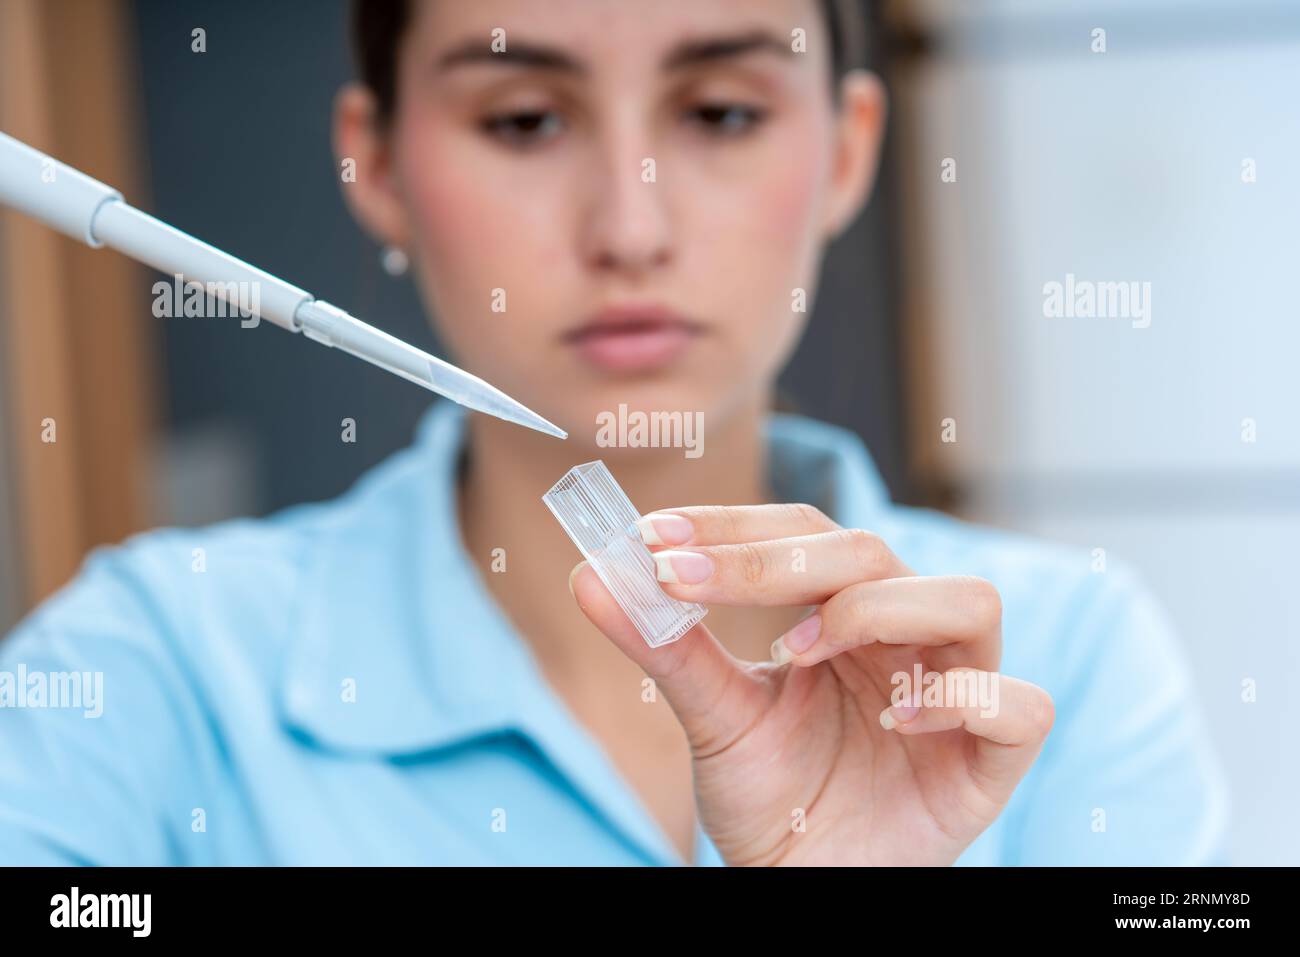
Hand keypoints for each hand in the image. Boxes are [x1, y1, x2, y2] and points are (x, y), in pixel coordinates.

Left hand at [569, 504, 1054, 865]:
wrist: (802, 881)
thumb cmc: (771, 794)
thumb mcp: (711, 717)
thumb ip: (664, 646)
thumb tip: (588, 576)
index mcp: (845, 612)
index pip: (805, 533)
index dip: (732, 526)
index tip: (651, 537)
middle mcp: (906, 637)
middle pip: (873, 553)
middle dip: (775, 561)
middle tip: (689, 580)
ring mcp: (957, 692)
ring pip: (971, 602)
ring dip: (876, 610)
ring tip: (799, 651)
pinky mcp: (991, 761)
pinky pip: (1018, 708)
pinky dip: (958, 700)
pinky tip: (890, 718)